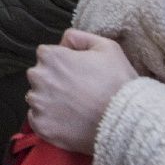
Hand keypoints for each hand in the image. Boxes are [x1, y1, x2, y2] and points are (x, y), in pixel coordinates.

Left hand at [26, 30, 141, 154]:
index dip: (63, 62)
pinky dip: (49, 121)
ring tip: (75, 108)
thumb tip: (64, 42)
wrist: (126, 121)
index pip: (46, 55)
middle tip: (77, 91)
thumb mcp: (106, 47)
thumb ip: (79, 38)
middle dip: (53, 81)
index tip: (77, 72)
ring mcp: (38, 103)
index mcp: (51, 57)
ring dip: (50, 101)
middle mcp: (38, 78)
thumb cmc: (118, 82)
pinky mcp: (41, 126)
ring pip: (37, 98)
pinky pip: (38, 120)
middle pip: (39, 76)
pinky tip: (69, 121)